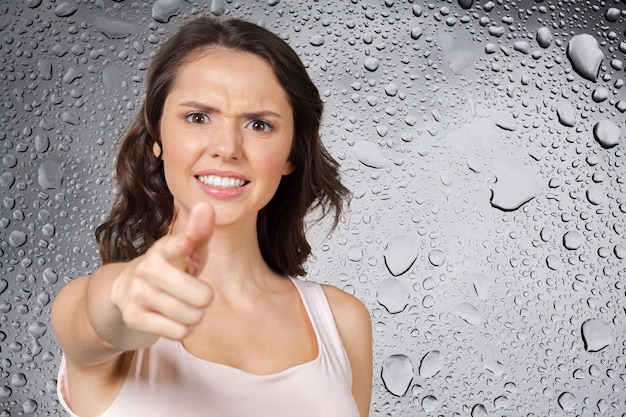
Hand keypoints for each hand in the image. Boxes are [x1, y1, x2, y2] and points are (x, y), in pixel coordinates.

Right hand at [110, 204, 214, 341]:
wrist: (127, 293)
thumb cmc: (171, 269)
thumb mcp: (189, 250)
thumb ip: (201, 231)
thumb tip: (206, 205)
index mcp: (164, 248)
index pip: (174, 246)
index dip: (182, 246)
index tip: (184, 244)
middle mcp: (147, 268)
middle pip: (202, 296)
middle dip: (204, 299)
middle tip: (194, 293)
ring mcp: (138, 293)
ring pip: (191, 316)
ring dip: (194, 315)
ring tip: (183, 306)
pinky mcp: (134, 318)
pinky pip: (179, 332)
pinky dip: (183, 329)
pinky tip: (173, 319)